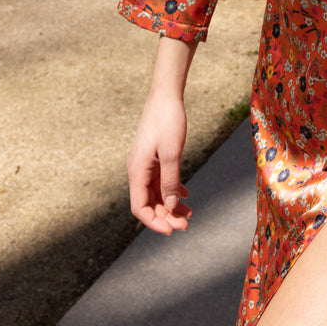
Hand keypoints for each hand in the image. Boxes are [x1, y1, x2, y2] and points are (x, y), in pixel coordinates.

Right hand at [127, 88, 191, 234]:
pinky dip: (172, 190)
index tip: (172, 230)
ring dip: (170, 205)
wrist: (165, 95)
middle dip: (166, 216)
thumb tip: (170, 206)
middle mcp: (138, 170)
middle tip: (187, 224)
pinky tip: (185, 195)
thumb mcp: (171, 152)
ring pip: (156, 193)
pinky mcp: (154, 158)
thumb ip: (170, 180)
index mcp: (136, 171)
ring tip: (189, 214)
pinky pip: (161, 181)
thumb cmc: (167, 120)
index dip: (154, 222)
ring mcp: (146, 164)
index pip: (139, 207)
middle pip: (149, 203)